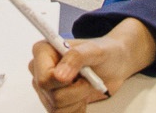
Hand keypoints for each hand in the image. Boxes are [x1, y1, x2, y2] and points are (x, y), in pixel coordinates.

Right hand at [29, 20, 155, 109]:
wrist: (115, 64)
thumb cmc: (105, 52)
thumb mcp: (94, 50)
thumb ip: (75, 57)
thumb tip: (58, 76)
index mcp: (43, 51)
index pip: (44, 78)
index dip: (62, 83)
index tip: (78, 78)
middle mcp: (40, 69)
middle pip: (51, 96)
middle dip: (76, 93)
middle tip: (87, 81)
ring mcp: (46, 88)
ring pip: (56, 108)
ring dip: (77, 101)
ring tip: (85, 87)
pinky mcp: (53, 101)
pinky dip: (76, 109)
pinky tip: (82, 98)